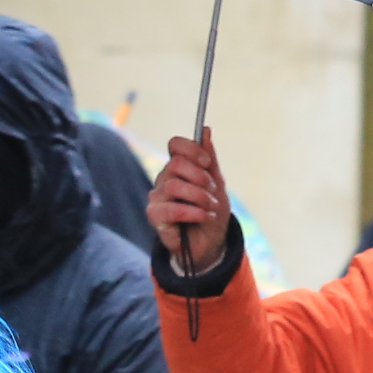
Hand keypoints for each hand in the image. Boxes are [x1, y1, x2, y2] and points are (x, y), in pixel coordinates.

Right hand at [149, 131, 231, 272]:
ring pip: (174, 185)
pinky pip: (171, 209)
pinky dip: (193, 212)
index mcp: (179, 167)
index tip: (208, 163)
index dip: (192, 150)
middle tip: (212, 191)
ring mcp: (158, 197)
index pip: (175, 145)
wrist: (211, 243)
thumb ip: (209, 158)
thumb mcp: (217, 183)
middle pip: (176, 164)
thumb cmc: (212, 211)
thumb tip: (206, 130)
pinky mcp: (155, 216)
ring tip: (211, 208)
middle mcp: (165, 178)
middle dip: (200, 177)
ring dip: (200, 197)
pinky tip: (205, 217)